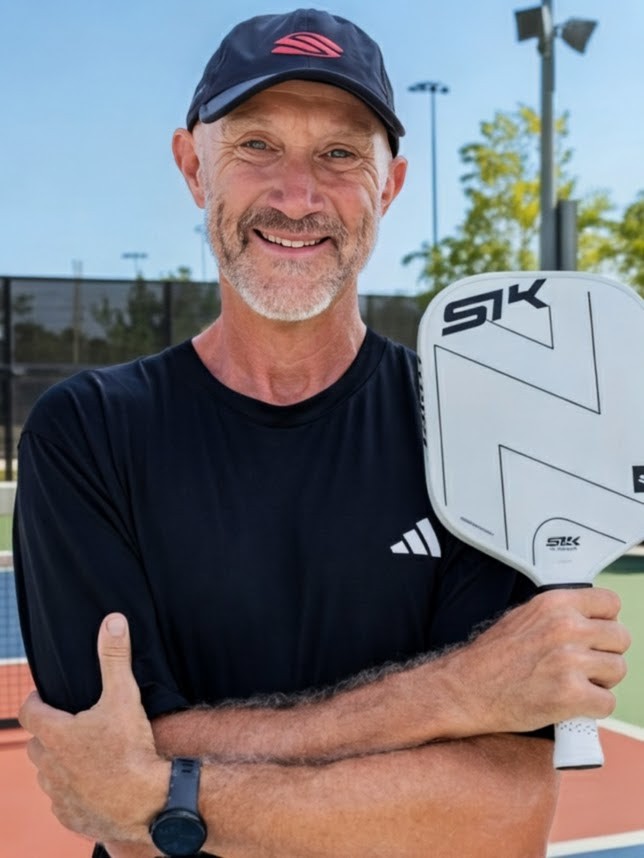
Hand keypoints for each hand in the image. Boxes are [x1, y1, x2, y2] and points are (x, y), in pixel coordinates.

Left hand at [19, 614, 169, 843]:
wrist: (145, 802)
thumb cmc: (131, 749)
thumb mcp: (124, 696)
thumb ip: (115, 657)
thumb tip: (113, 621)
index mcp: (55, 735)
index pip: (29, 712)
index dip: (34, 701)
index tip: (43, 696)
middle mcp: (48, 765)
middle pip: (36, 745)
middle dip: (48, 734)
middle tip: (70, 726)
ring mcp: (57, 794)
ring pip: (47, 775)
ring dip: (58, 765)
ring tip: (83, 756)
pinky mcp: (69, 817)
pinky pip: (62, 803)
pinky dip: (72, 793)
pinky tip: (92, 787)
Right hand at [441, 587, 630, 734]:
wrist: (466, 689)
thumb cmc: (492, 657)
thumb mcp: (524, 617)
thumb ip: (559, 614)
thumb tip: (591, 620)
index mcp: (555, 603)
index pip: (611, 603)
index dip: (606, 622)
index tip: (596, 635)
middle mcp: (566, 627)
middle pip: (620, 638)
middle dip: (606, 654)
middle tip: (583, 665)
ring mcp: (570, 661)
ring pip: (617, 670)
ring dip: (600, 681)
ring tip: (573, 684)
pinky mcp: (571, 694)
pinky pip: (607, 703)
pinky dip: (592, 709)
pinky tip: (570, 704)